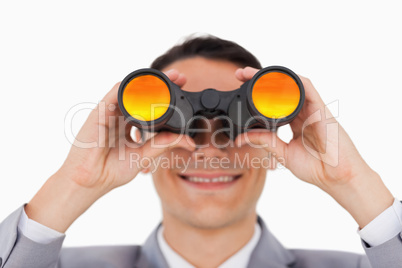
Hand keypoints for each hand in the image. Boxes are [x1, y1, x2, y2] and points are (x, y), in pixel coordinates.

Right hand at [25, 70, 194, 232]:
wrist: (90, 180)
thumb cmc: (112, 170)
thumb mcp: (144, 155)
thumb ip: (164, 144)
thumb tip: (188, 141)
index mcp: (132, 126)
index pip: (151, 106)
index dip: (166, 97)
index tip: (184, 90)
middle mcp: (121, 116)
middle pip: (142, 94)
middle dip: (162, 83)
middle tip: (180, 76)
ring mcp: (110, 113)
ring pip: (130, 90)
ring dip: (149, 81)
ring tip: (168, 76)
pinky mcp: (99, 112)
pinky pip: (113, 94)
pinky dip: (128, 87)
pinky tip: (142, 83)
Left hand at [235, 67, 393, 227]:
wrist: (336, 177)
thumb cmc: (316, 167)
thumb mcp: (283, 153)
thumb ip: (265, 142)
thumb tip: (242, 138)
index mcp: (295, 122)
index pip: (274, 103)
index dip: (257, 95)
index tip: (240, 90)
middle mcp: (303, 113)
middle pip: (281, 90)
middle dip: (260, 79)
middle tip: (240, 74)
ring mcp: (312, 110)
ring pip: (292, 85)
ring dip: (272, 76)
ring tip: (252, 73)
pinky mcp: (321, 110)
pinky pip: (308, 89)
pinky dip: (294, 81)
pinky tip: (280, 77)